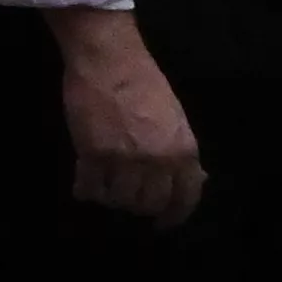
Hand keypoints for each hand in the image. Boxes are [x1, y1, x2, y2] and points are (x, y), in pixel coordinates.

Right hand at [50, 10, 205, 224]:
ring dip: (111, 198)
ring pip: (119, 200)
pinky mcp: (93, 153)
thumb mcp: (176, 118)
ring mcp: (125, 159)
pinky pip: (90, 187)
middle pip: (148, 203)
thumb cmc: (144, 81)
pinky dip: (86, 190)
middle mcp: (158, 160)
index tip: (162, 223)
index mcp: (184, 151)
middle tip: (126, 196)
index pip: (184, 198)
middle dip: (137, 204)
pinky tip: (84, 186)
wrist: (109, 58)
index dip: (172, 215)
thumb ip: (182, 151)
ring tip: (103, 188)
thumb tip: (197, 178)